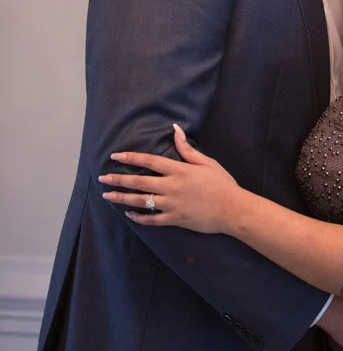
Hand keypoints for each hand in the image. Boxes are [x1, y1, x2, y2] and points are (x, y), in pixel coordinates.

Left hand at [99, 124, 240, 232]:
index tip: (115, 156)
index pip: (149, 161)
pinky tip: (129, 213)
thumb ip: (187, 149)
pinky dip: (138, 217)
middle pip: (139, 182)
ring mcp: (171, 205)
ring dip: (122, 198)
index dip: (131, 158)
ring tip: (108, 195)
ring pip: (141, 201)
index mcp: (179, 170)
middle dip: (118, 179)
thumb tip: (175, 130)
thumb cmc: (222, 184)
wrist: (232, 210)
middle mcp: (171, 187)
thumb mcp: (207, 162)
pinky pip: (151, 219)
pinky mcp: (174, 219)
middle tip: (102, 178)